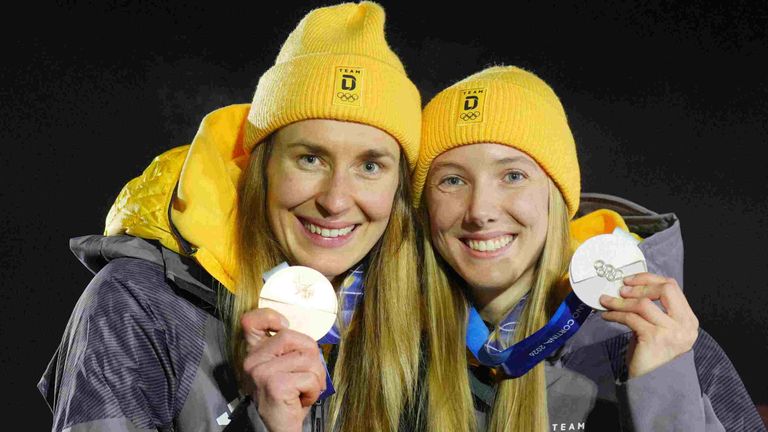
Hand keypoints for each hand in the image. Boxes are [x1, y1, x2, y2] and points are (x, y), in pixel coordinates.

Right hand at [241, 308, 325, 431]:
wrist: (279, 428)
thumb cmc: (287, 397)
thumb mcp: (283, 368)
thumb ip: (288, 348)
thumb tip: (307, 341)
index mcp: (254, 352)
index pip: (251, 321)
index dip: (270, 316)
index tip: (283, 326)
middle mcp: (252, 360)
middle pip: (294, 337)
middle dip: (311, 357)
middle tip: (305, 378)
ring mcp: (262, 372)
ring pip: (308, 358)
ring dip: (315, 378)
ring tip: (302, 391)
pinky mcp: (275, 384)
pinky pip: (310, 377)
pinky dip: (313, 391)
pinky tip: (300, 400)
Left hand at [600, 272, 698, 377]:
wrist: (651, 381)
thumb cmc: (651, 352)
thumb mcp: (658, 327)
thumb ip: (654, 309)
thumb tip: (629, 287)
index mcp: (688, 319)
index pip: (672, 287)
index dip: (649, 280)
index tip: (630, 280)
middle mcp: (685, 325)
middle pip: (664, 291)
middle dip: (639, 287)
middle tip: (619, 290)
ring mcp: (671, 332)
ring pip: (643, 304)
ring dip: (620, 301)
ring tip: (606, 301)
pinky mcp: (654, 339)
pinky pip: (630, 318)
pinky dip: (615, 314)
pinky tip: (606, 315)